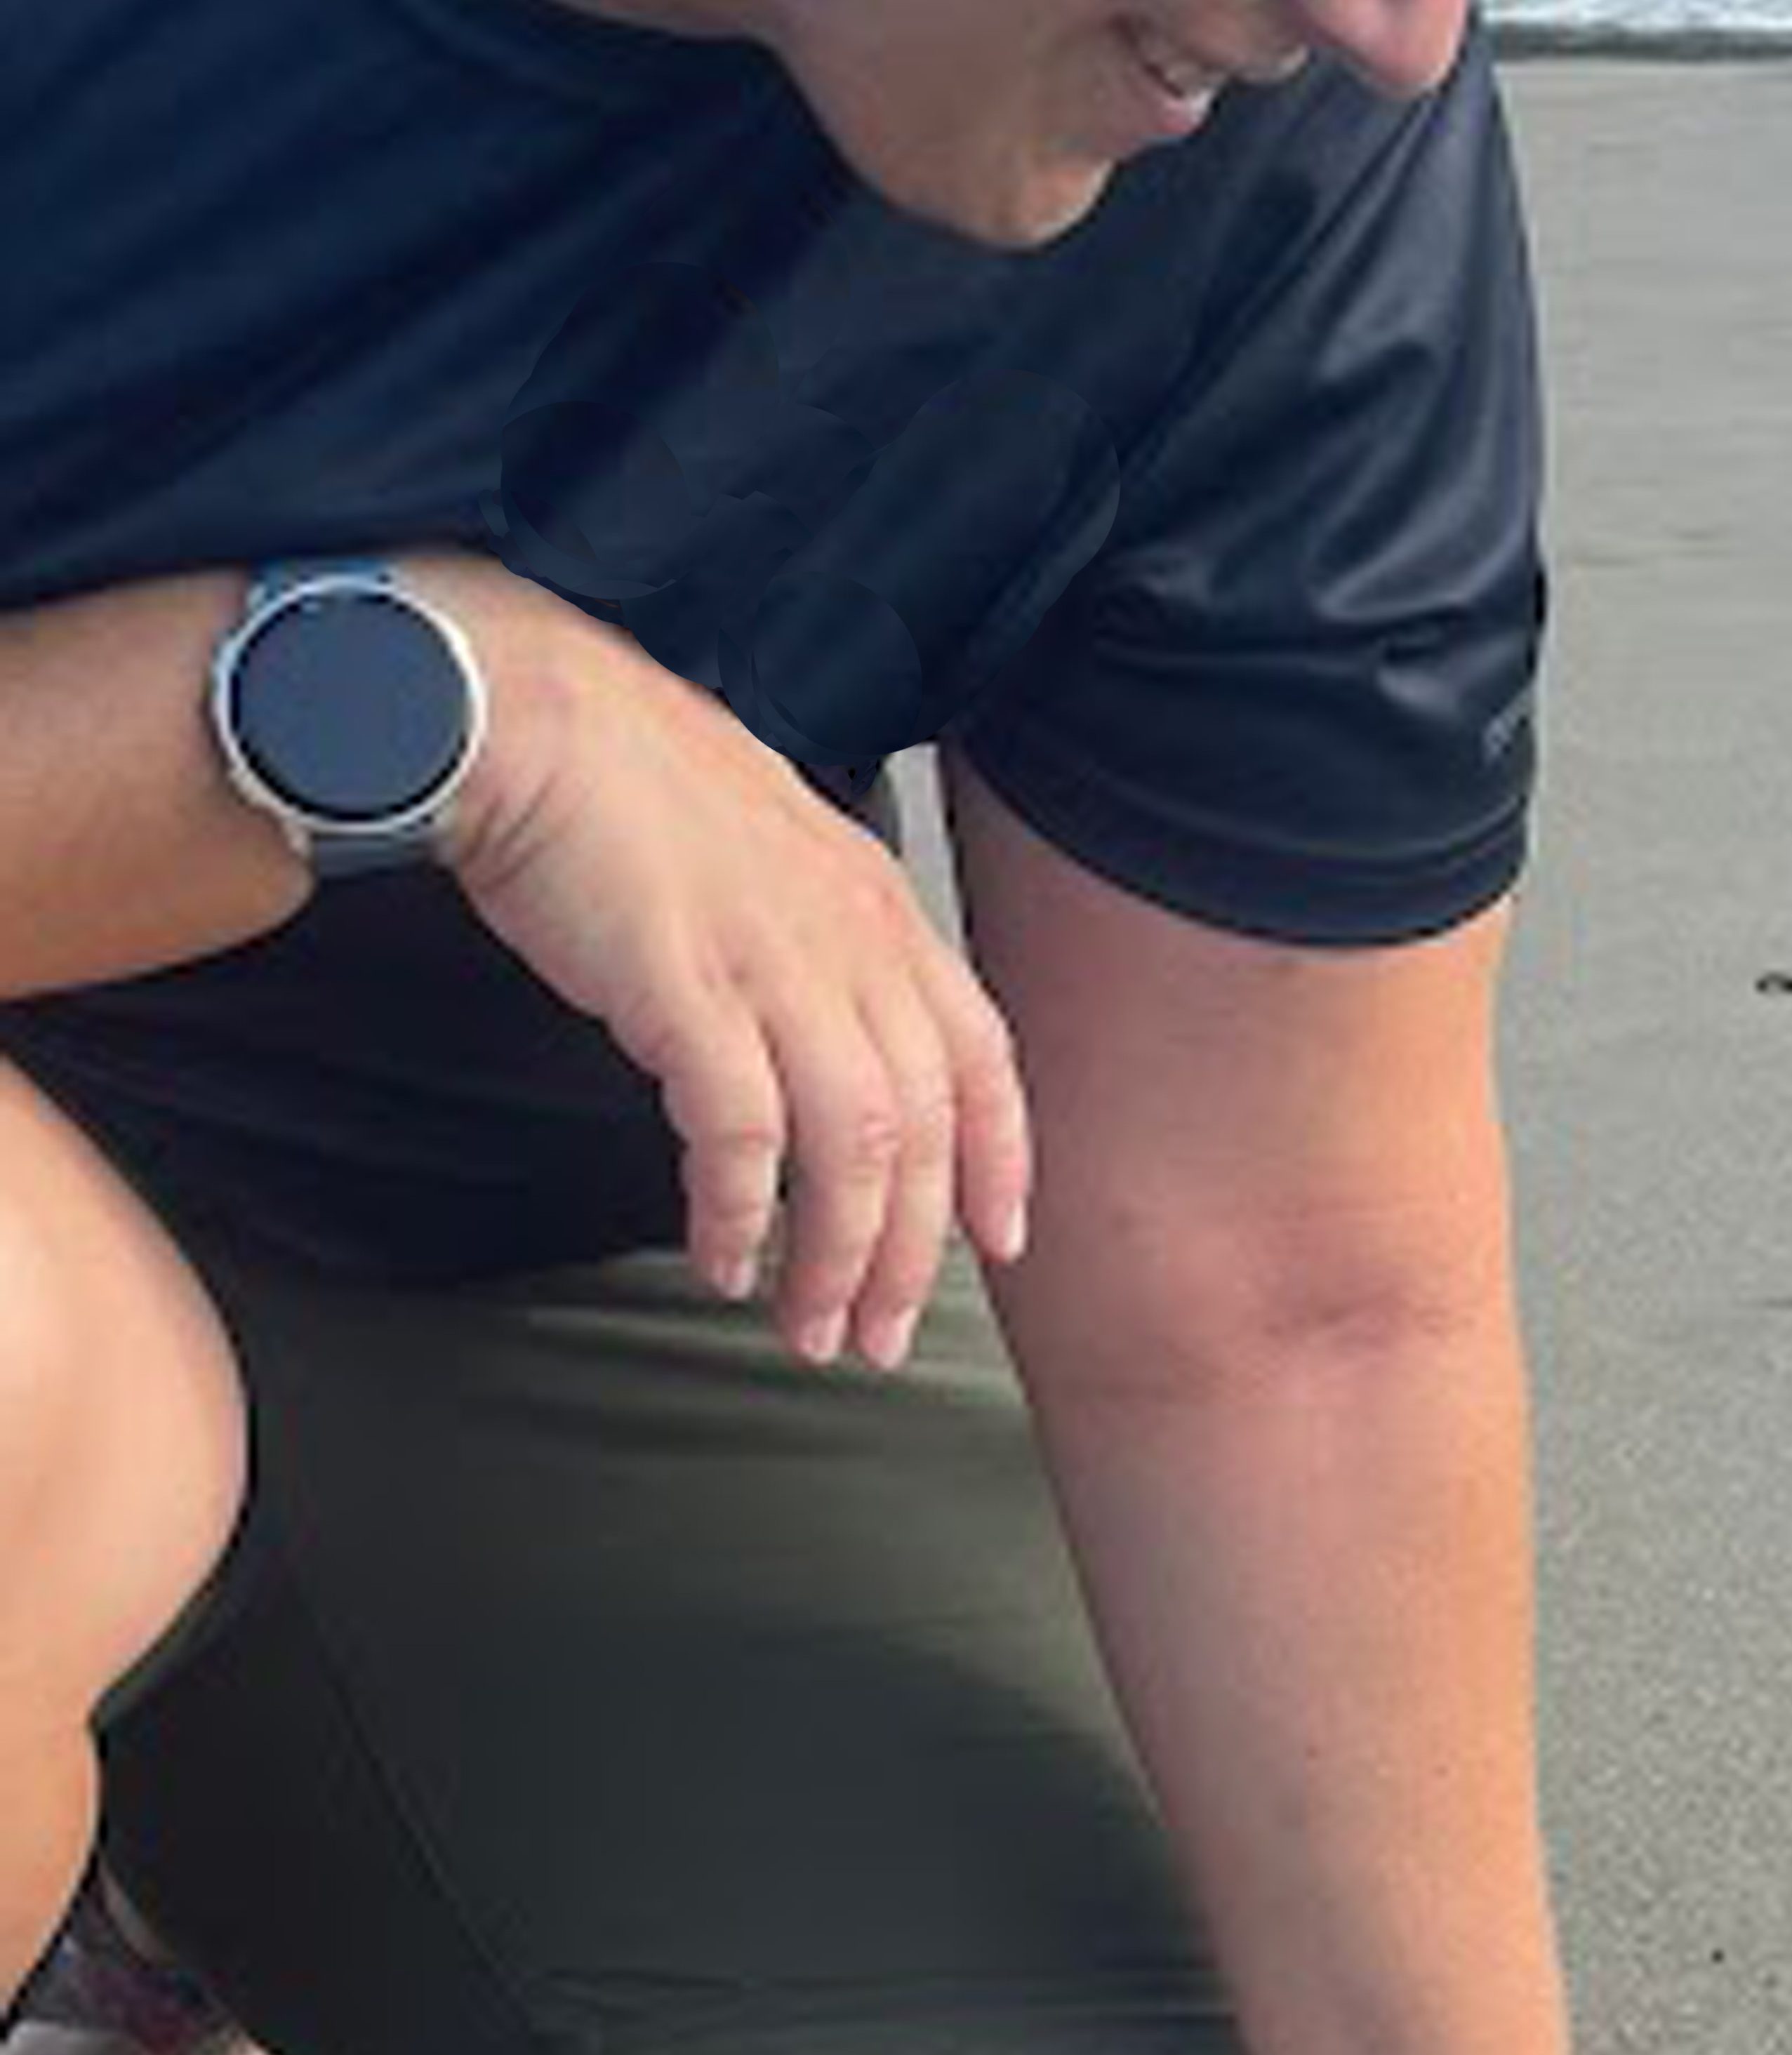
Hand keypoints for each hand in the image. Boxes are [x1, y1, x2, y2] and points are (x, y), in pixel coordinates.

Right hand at [408, 555, 1030, 1365]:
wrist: (525, 717)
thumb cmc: (628, 787)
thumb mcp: (770, 854)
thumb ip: (819, 939)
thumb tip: (828, 1032)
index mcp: (878, 906)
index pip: (983, 1053)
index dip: (1003, 1158)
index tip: (1002, 1243)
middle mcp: (850, 938)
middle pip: (924, 1127)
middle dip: (913, 1251)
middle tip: (881, 1337)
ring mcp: (773, 963)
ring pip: (854, 1147)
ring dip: (838, 1257)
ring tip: (810, 1329)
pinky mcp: (684, 990)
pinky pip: (739, 1136)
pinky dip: (740, 1214)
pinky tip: (721, 1262)